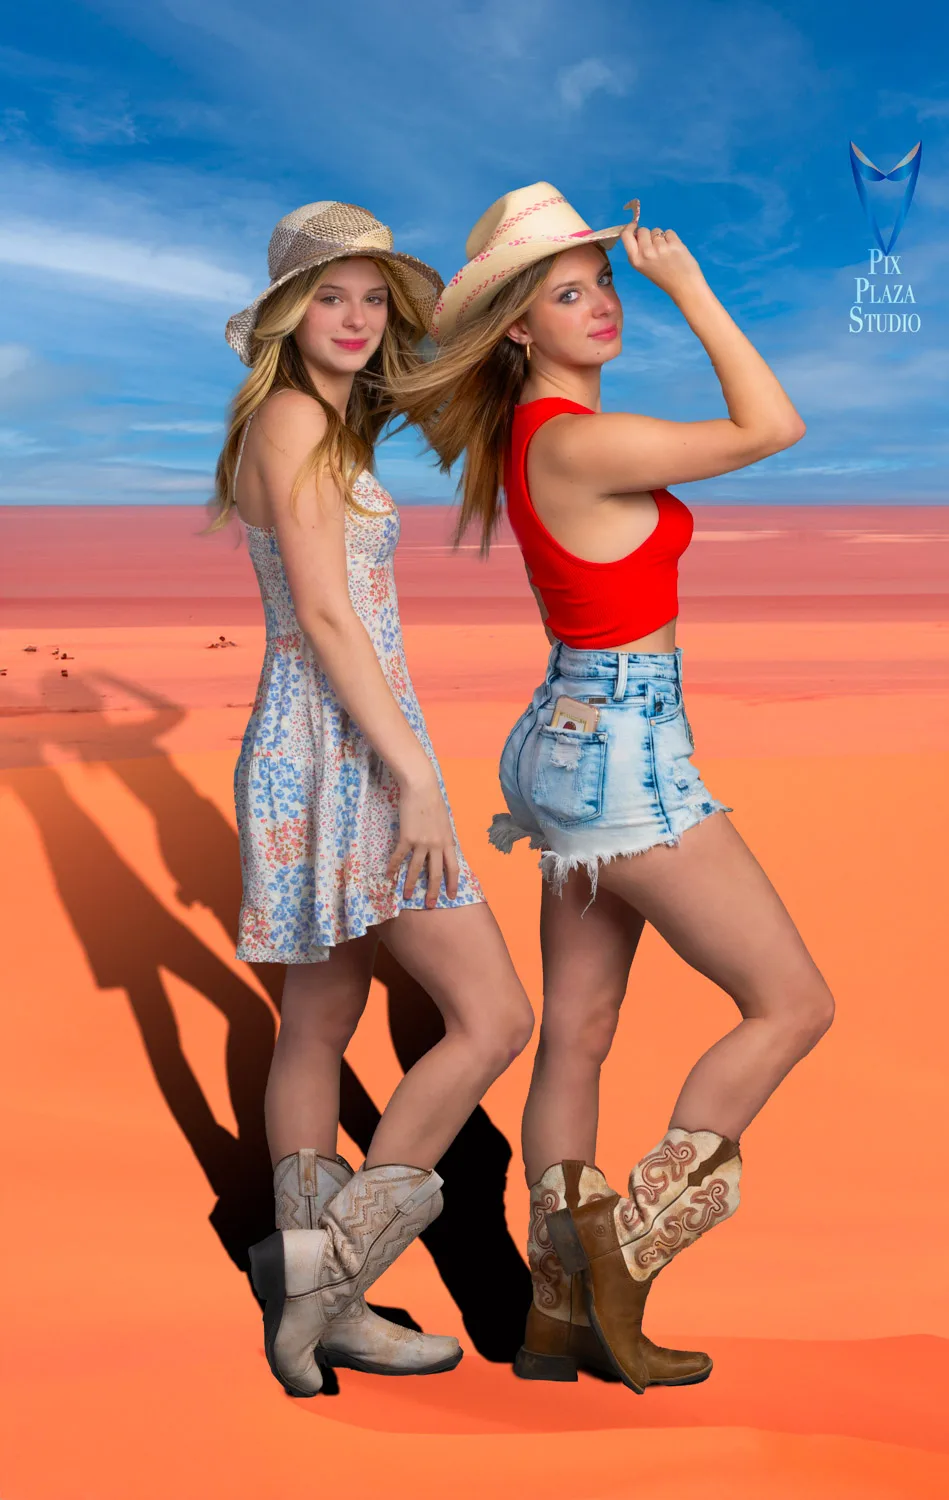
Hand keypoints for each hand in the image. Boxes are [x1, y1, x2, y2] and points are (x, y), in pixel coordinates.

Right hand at [385, 766, 459, 907]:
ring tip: (407, 896)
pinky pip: (399, 857)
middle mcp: (437, 845)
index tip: (452, 896)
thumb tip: (444, 848)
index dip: (453, 883)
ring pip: (417, 869)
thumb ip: (444, 837)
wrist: (421, 787)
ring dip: (411, 884)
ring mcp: (422, 842)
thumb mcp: (444, 821)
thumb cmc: (433, 801)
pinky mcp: (407, 838)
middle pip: (437, 873)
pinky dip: (393, 867)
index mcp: (448, 841)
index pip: (453, 867)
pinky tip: (388, 876)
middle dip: (434, 891)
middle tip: (430, 905)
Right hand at [620, 215, 705, 300]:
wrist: (684, 285)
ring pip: (657, 230)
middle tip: (656, 246)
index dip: (630, 227)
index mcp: (636, 260)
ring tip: (667, 251)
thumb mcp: (644, 267)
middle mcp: (645, 253)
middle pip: (643, 230)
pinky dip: (672, 238)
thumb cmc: (664, 278)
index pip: (626, 236)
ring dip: (661, 237)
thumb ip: (639, 251)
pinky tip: (674, 250)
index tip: (634, 225)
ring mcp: (660, 248)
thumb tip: (638, 233)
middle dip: (648, 234)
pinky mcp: (673, 243)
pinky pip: (669, 232)